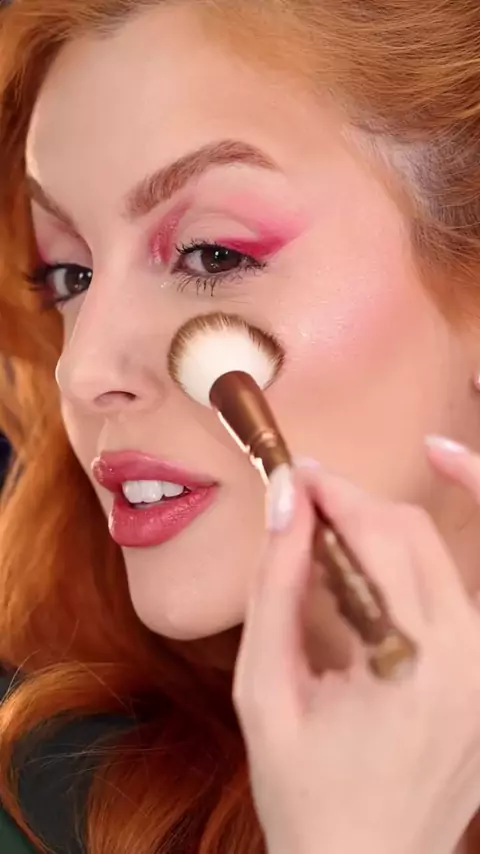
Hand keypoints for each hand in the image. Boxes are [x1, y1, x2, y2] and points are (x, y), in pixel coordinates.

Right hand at [233, 436, 479, 853]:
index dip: (335, 493)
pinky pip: (464, 595)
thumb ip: (274, 589)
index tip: (296, 475)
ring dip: (392, 527)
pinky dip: (438, 558)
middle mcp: (471, 659)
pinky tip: (403, 541)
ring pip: (444, 557)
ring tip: (337, 531)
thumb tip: (286, 500)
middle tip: (307, 502)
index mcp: (414, 665)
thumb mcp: (264, 692)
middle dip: (359, 504)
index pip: (381, 537)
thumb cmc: (302, 791)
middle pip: (418, 535)